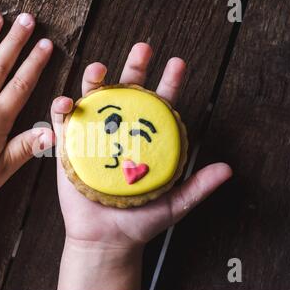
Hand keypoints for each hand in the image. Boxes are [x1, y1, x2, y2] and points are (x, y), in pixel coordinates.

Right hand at [53, 43, 231, 289]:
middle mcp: (119, 132)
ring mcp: (92, 137)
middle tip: (142, 49)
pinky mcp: (68, 148)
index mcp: (145, 140)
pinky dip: (61, 109)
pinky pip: (62, 123)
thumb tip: (228, 169)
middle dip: (134, 67)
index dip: (168, 83)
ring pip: (93, 100)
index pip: (158, 105)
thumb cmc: (140, 221)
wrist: (106, 240)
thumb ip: (198, 186)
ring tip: (100, 70)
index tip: (177, 63)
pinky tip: (67, 102)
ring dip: (94, 80)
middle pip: (126, 93)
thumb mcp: (174, 203)